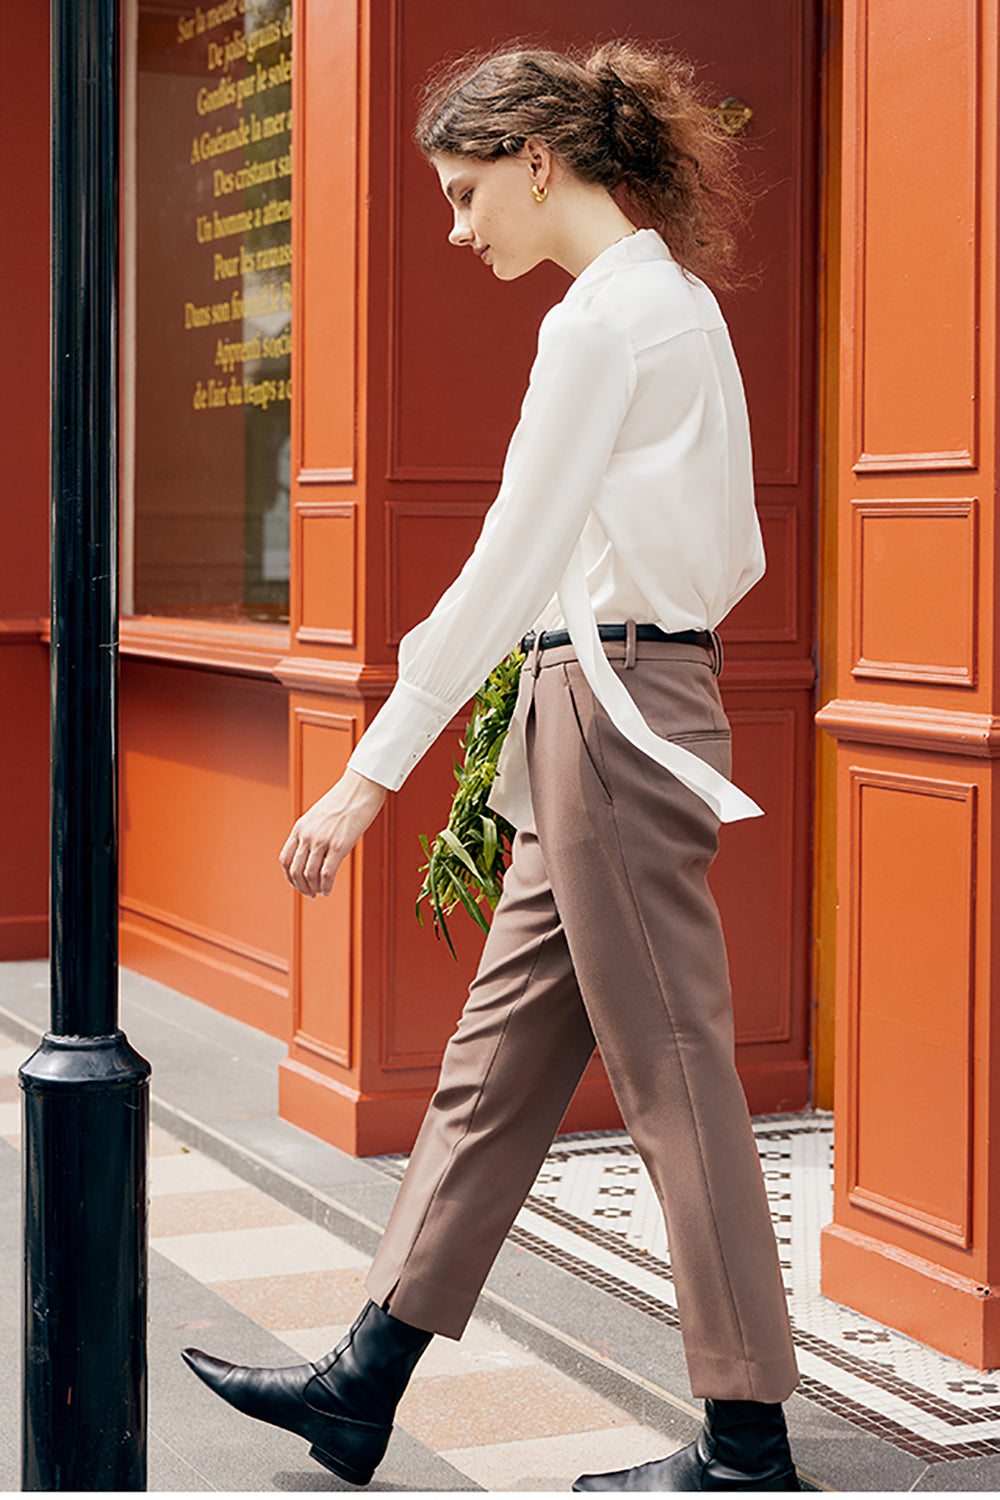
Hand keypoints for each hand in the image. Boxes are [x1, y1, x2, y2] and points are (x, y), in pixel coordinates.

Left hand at [280, 768, 387, 896]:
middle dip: (300, 886)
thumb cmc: (344, 800)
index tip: (298, 883)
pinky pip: (327, 874)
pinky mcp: (339, 845)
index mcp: (300, 827)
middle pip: (295, 870)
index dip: (290, 876)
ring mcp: (322, 841)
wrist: (360, 788)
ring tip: (320, 893)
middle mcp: (307, 835)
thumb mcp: (319, 816)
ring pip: (309, 875)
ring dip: (313, 889)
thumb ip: (312, 832)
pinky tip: (328, 891)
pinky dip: (325, 887)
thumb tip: (315, 851)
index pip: (286, 859)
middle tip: (309, 893)